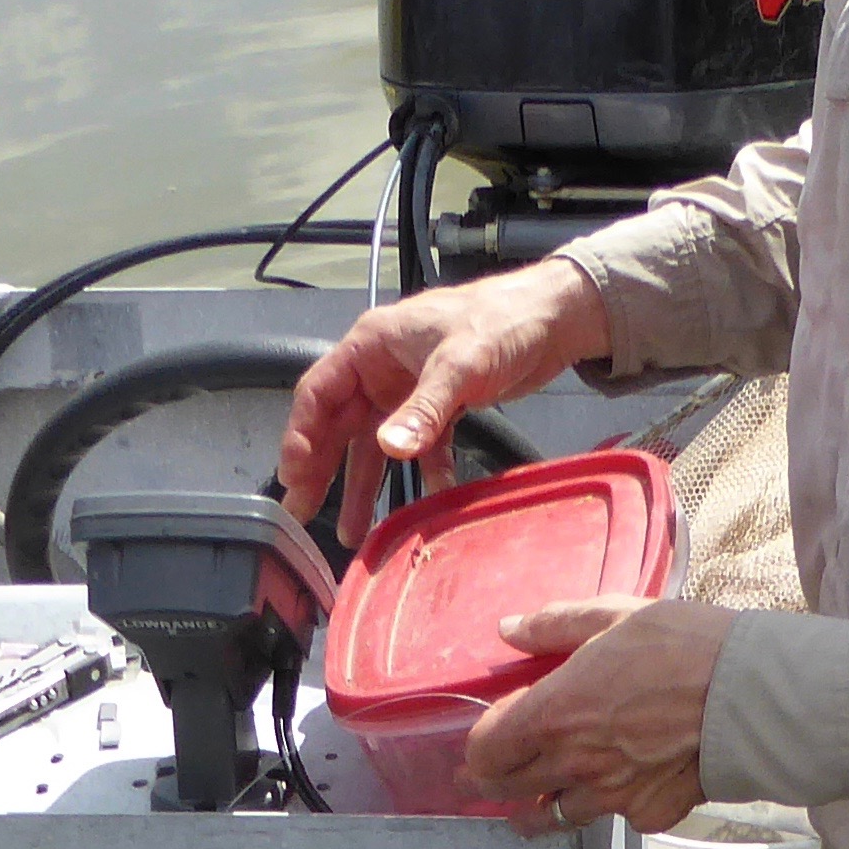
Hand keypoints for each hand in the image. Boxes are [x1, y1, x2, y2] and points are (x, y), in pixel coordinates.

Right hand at [275, 258, 614, 541]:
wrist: (554, 317)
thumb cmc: (501, 321)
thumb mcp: (459, 364)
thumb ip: (424, 409)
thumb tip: (389, 450)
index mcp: (371, 345)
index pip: (319, 393)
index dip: (302, 435)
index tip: (294, 476)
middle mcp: (382, 368)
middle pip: (340, 424)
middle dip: (323, 469)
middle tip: (303, 512)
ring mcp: (410, 389)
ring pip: (377, 443)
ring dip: (365, 484)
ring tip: (351, 530)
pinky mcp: (441, 406)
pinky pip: (422, 446)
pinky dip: (423, 473)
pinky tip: (427, 500)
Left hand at [463, 597, 728, 835]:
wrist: (754, 696)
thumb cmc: (686, 648)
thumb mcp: (616, 616)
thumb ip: (555, 625)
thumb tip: (510, 629)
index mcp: (554, 715)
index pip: (485, 751)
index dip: (480, 745)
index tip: (490, 736)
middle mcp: (574, 765)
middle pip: (507, 792)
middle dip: (494, 783)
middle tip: (491, 777)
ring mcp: (612, 798)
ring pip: (555, 816)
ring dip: (542, 805)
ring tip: (540, 797)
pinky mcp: (649, 814)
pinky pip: (615, 818)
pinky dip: (610, 806)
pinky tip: (617, 788)